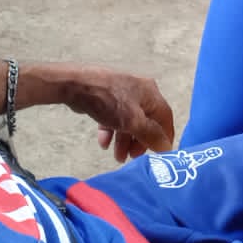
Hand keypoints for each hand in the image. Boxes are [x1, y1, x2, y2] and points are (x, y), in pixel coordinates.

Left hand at [46, 65, 174, 162]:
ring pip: (129, 122)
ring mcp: (122, 93)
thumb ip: (151, 135)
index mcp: (151, 93)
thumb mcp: (133, 121)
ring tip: (117, 157)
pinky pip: (114, 118)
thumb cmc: (109, 101)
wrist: (75, 85)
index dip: (165, 137)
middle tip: (132, 157)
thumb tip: (167, 148)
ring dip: (124, 140)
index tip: (160, 155)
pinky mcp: (106, 97)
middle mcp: (139, 91)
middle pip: (146, 122)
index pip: (165, 118)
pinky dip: (111, 130)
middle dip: (139, 142)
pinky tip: (103, 143)